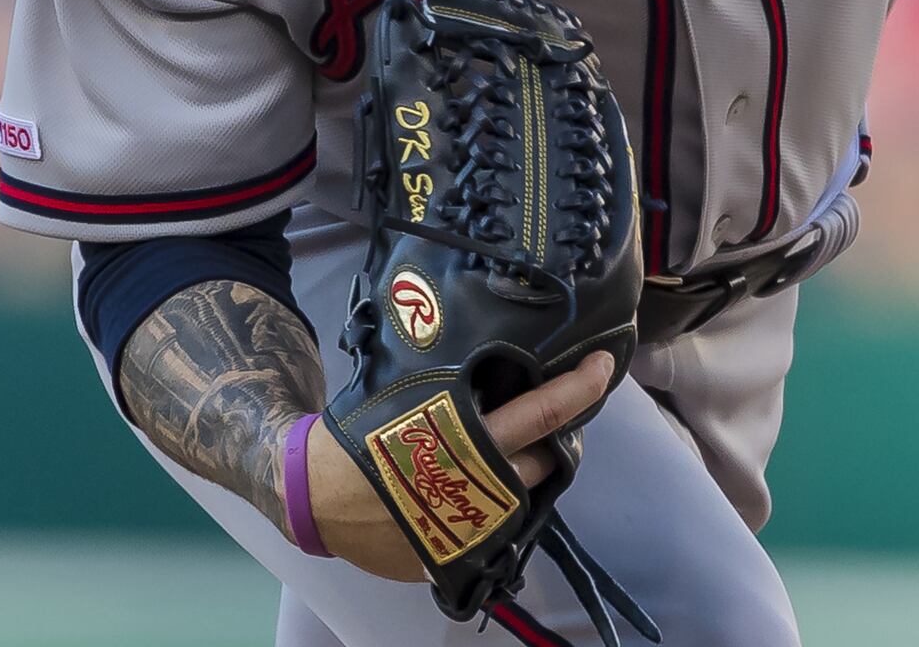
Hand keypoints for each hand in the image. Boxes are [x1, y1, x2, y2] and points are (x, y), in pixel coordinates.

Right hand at [303, 352, 618, 583]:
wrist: (314, 495)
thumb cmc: (361, 435)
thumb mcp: (409, 396)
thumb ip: (455, 388)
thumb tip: (498, 357)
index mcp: (466, 443)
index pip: (543, 413)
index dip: (581, 388)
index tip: (604, 367)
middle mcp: (476, 491)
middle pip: (543, 462)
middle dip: (553, 441)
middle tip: (546, 420)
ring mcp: (466, 532)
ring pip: (522, 501)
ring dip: (524, 476)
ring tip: (510, 454)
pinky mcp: (449, 562)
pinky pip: (491, 533)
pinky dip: (492, 509)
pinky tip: (477, 489)